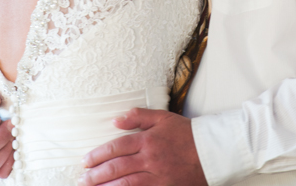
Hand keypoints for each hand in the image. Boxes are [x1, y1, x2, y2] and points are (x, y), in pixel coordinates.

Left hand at [79, 108, 206, 185]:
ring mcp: (158, 176)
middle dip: (96, 174)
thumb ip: (138, 116)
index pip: (116, 147)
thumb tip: (116, 120)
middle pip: (117, 167)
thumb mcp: (163, 117)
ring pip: (126, 184)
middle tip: (82, 179)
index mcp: (148, 139)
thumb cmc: (187, 133)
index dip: (98, 155)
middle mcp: (150, 158)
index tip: (86, 161)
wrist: (212, 151)